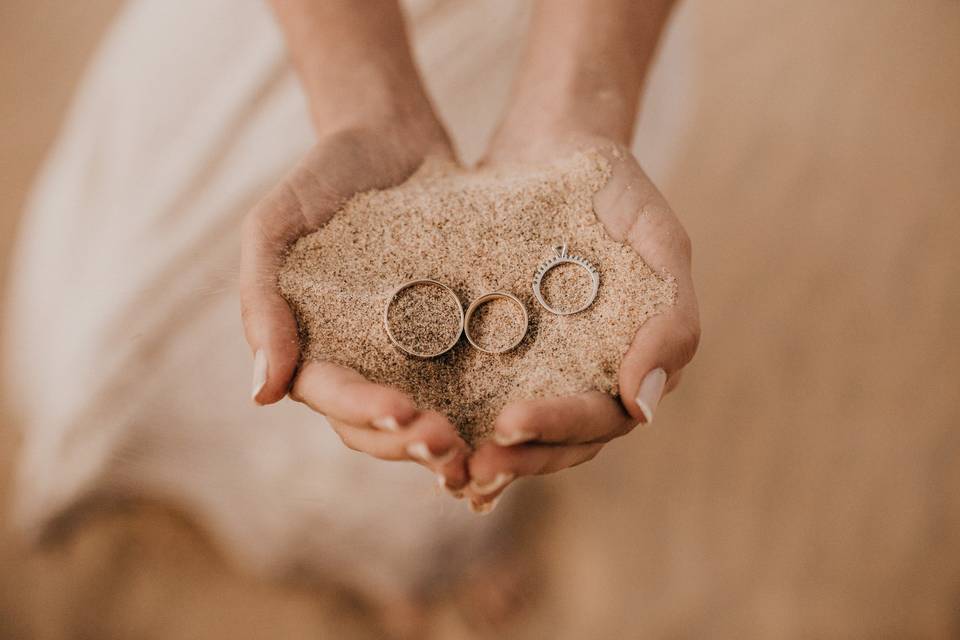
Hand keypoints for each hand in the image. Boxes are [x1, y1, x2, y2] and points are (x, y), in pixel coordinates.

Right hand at [240, 119, 471, 491]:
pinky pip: (464, 382)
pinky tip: (510, 425)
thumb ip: (261, 302)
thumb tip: (261, 395)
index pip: (332, 395)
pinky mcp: (452, 337)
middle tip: (449, 448)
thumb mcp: (275, 226)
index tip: (401, 413)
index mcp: (311, 346)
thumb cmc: (321, 177)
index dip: (364, 411)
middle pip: (377, 425)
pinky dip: (480, 410)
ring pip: (421, 417)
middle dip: (409, 443)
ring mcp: (406, 354)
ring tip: (478, 453)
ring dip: (445, 443)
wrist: (388, 137)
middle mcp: (359, 361)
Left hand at [465, 136, 699, 511]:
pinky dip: (454, 418)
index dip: (559, 429)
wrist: (555, 142)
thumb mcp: (658, 241)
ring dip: (483, 454)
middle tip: (469, 469)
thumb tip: (644, 409)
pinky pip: (475, 392)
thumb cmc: (617, 189)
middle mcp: (585, 374)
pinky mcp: (494, 346)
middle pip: (557, 442)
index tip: (511, 424)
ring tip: (442, 466)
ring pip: (515, 431)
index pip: (602, 418)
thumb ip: (671, 320)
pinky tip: (416, 429)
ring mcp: (540, 364)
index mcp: (631, 362)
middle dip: (515, 459)